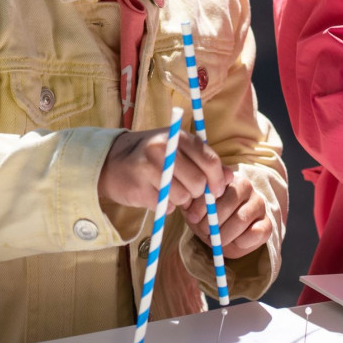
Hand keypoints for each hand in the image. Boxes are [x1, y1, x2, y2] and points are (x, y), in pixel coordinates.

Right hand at [98, 128, 225, 211]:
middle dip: (198, 193)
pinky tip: (156, 194)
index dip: (217, 180)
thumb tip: (230, 176)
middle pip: (197, 182)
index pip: (209, 160)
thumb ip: (205, 161)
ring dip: (180, 200)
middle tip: (190, 192)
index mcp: (178, 136)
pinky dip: (165, 206)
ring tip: (170, 191)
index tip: (216, 190)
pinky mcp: (138, 188)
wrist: (112, 161)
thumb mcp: (180, 150)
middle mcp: (163, 148)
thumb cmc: (153, 156)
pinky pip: (164, 206)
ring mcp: (148, 168)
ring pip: (182, 197)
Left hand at [183, 171, 271, 258]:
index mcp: (227, 178)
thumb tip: (186, 201)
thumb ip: (190, 202)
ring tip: (215, 238)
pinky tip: (233, 242)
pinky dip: (241, 241)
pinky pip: (256, 232)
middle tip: (204, 230)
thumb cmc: (207, 218)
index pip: (217, 184)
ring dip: (224, 234)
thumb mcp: (195, 209)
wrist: (223, 236)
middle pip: (230, 201)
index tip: (193, 216)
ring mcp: (258, 204)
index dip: (204, 202)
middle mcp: (246, 187)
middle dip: (213, 220)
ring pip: (241, 219)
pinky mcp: (267, 223)